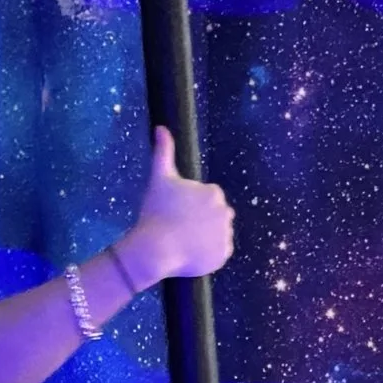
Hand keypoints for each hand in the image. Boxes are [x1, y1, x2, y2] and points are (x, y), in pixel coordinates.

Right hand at [122, 126, 234, 285]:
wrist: (156, 248)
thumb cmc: (156, 211)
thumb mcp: (159, 178)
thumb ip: (164, 151)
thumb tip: (161, 128)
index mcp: (214, 193)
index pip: (206, 198)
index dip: (190, 205)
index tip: (176, 211)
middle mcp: (226, 212)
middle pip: (214, 215)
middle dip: (200, 220)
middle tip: (178, 227)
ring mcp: (226, 235)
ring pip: (216, 233)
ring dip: (204, 236)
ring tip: (183, 240)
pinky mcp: (224, 255)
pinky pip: (218, 252)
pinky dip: (208, 253)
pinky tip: (190, 252)